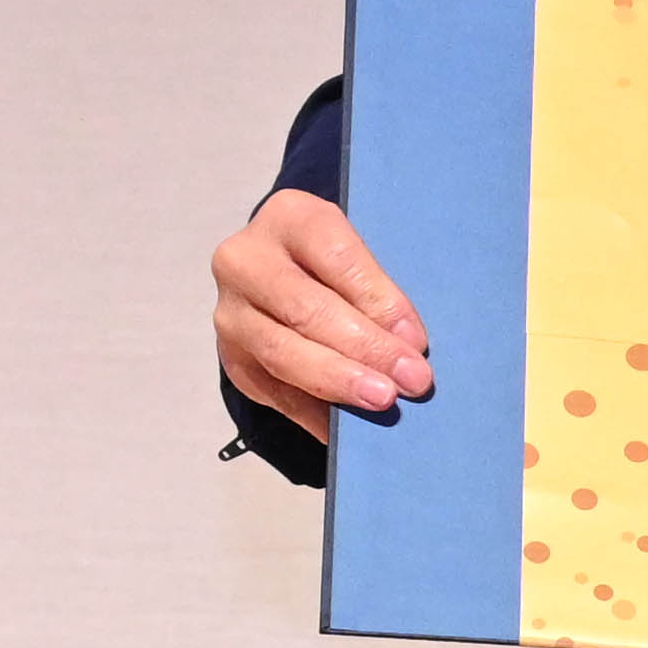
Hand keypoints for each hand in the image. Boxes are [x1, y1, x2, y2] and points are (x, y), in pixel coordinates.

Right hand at [215, 187, 430, 422]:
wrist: (280, 271)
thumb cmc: (336, 262)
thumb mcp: (357, 254)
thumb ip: (377, 291)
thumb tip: (407, 346)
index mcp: (289, 218)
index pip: (336, 258)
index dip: (378, 301)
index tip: (416, 340)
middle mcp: (246, 260)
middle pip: (306, 309)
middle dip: (364, 349)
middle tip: (410, 380)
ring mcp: (231, 312)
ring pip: (283, 353)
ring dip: (337, 382)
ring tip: (382, 402)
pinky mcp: (232, 358)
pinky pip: (273, 392)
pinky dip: (314, 413)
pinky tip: (348, 429)